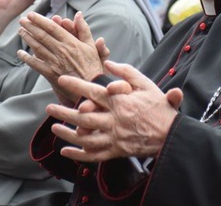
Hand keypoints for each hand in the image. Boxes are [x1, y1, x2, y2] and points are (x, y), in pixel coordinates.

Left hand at [17, 12, 109, 103]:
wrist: (91, 86)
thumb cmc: (92, 65)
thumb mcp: (91, 45)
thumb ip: (83, 28)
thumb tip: (79, 14)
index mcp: (70, 42)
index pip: (52, 28)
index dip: (40, 20)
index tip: (31, 14)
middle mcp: (61, 51)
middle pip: (42, 35)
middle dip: (30, 26)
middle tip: (22, 19)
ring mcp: (54, 62)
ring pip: (37, 47)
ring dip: (27, 38)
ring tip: (20, 31)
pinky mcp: (50, 74)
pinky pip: (35, 64)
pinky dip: (26, 58)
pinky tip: (20, 53)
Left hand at [45, 61, 179, 161]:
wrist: (171, 135)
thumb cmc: (160, 108)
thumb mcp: (146, 84)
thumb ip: (127, 73)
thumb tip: (110, 63)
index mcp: (120, 102)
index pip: (92, 91)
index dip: (75, 85)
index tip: (62, 80)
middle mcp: (114, 120)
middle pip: (83, 116)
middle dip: (64, 112)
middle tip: (49, 107)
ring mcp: (114, 137)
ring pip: (85, 137)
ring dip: (67, 133)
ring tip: (54, 128)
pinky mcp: (116, 151)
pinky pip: (94, 155)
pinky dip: (78, 154)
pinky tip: (65, 151)